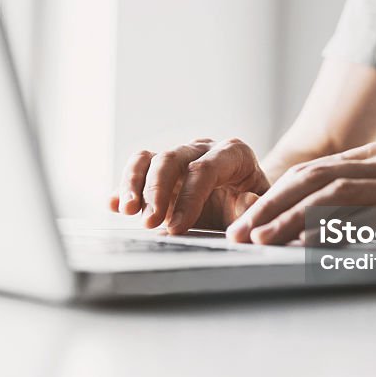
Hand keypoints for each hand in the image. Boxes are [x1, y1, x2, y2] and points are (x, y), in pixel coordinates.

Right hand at [109, 138, 270, 233]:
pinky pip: (137, 169)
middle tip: (149, 222)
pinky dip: (123, 186)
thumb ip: (254, 208)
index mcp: (232, 153)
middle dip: (157, 191)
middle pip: (171, 158)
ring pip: (149, 158)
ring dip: (133, 184)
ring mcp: (178, 157)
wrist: (242, 202)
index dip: (189, 198)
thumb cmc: (253, 205)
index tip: (178, 227)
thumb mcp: (261, 208)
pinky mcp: (159, 170)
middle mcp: (202, 149)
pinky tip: (114, 204)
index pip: (205, 169)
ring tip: (126, 211)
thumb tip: (245, 201)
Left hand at [226, 142, 375, 243]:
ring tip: (263, 241)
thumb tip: (304, 239)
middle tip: (239, 235)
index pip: (312, 173)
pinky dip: (337, 230)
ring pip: (335, 192)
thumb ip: (361, 217)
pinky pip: (373, 216)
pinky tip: (310, 247)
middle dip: (270, 207)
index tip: (243, 225)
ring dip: (293, 218)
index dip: (273, 198)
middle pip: (314, 178)